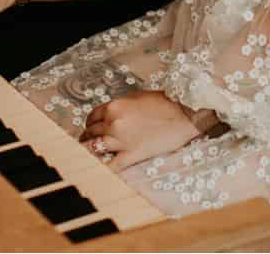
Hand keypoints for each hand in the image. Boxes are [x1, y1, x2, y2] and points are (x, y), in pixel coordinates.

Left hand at [79, 91, 202, 171]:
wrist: (183, 114)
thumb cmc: (163, 103)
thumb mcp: (136, 97)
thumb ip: (119, 106)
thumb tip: (110, 114)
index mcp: (114, 107)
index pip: (92, 117)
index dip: (90, 123)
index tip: (90, 128)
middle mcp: (113, 123)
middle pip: (91, 132)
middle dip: (87, 137)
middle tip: (86, 142)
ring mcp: (121, 140)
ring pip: (95, 148)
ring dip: (90, 152)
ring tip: (88, 156)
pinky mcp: (131, 155)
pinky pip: (111, 165)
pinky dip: (103, 168)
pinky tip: (99, 171)